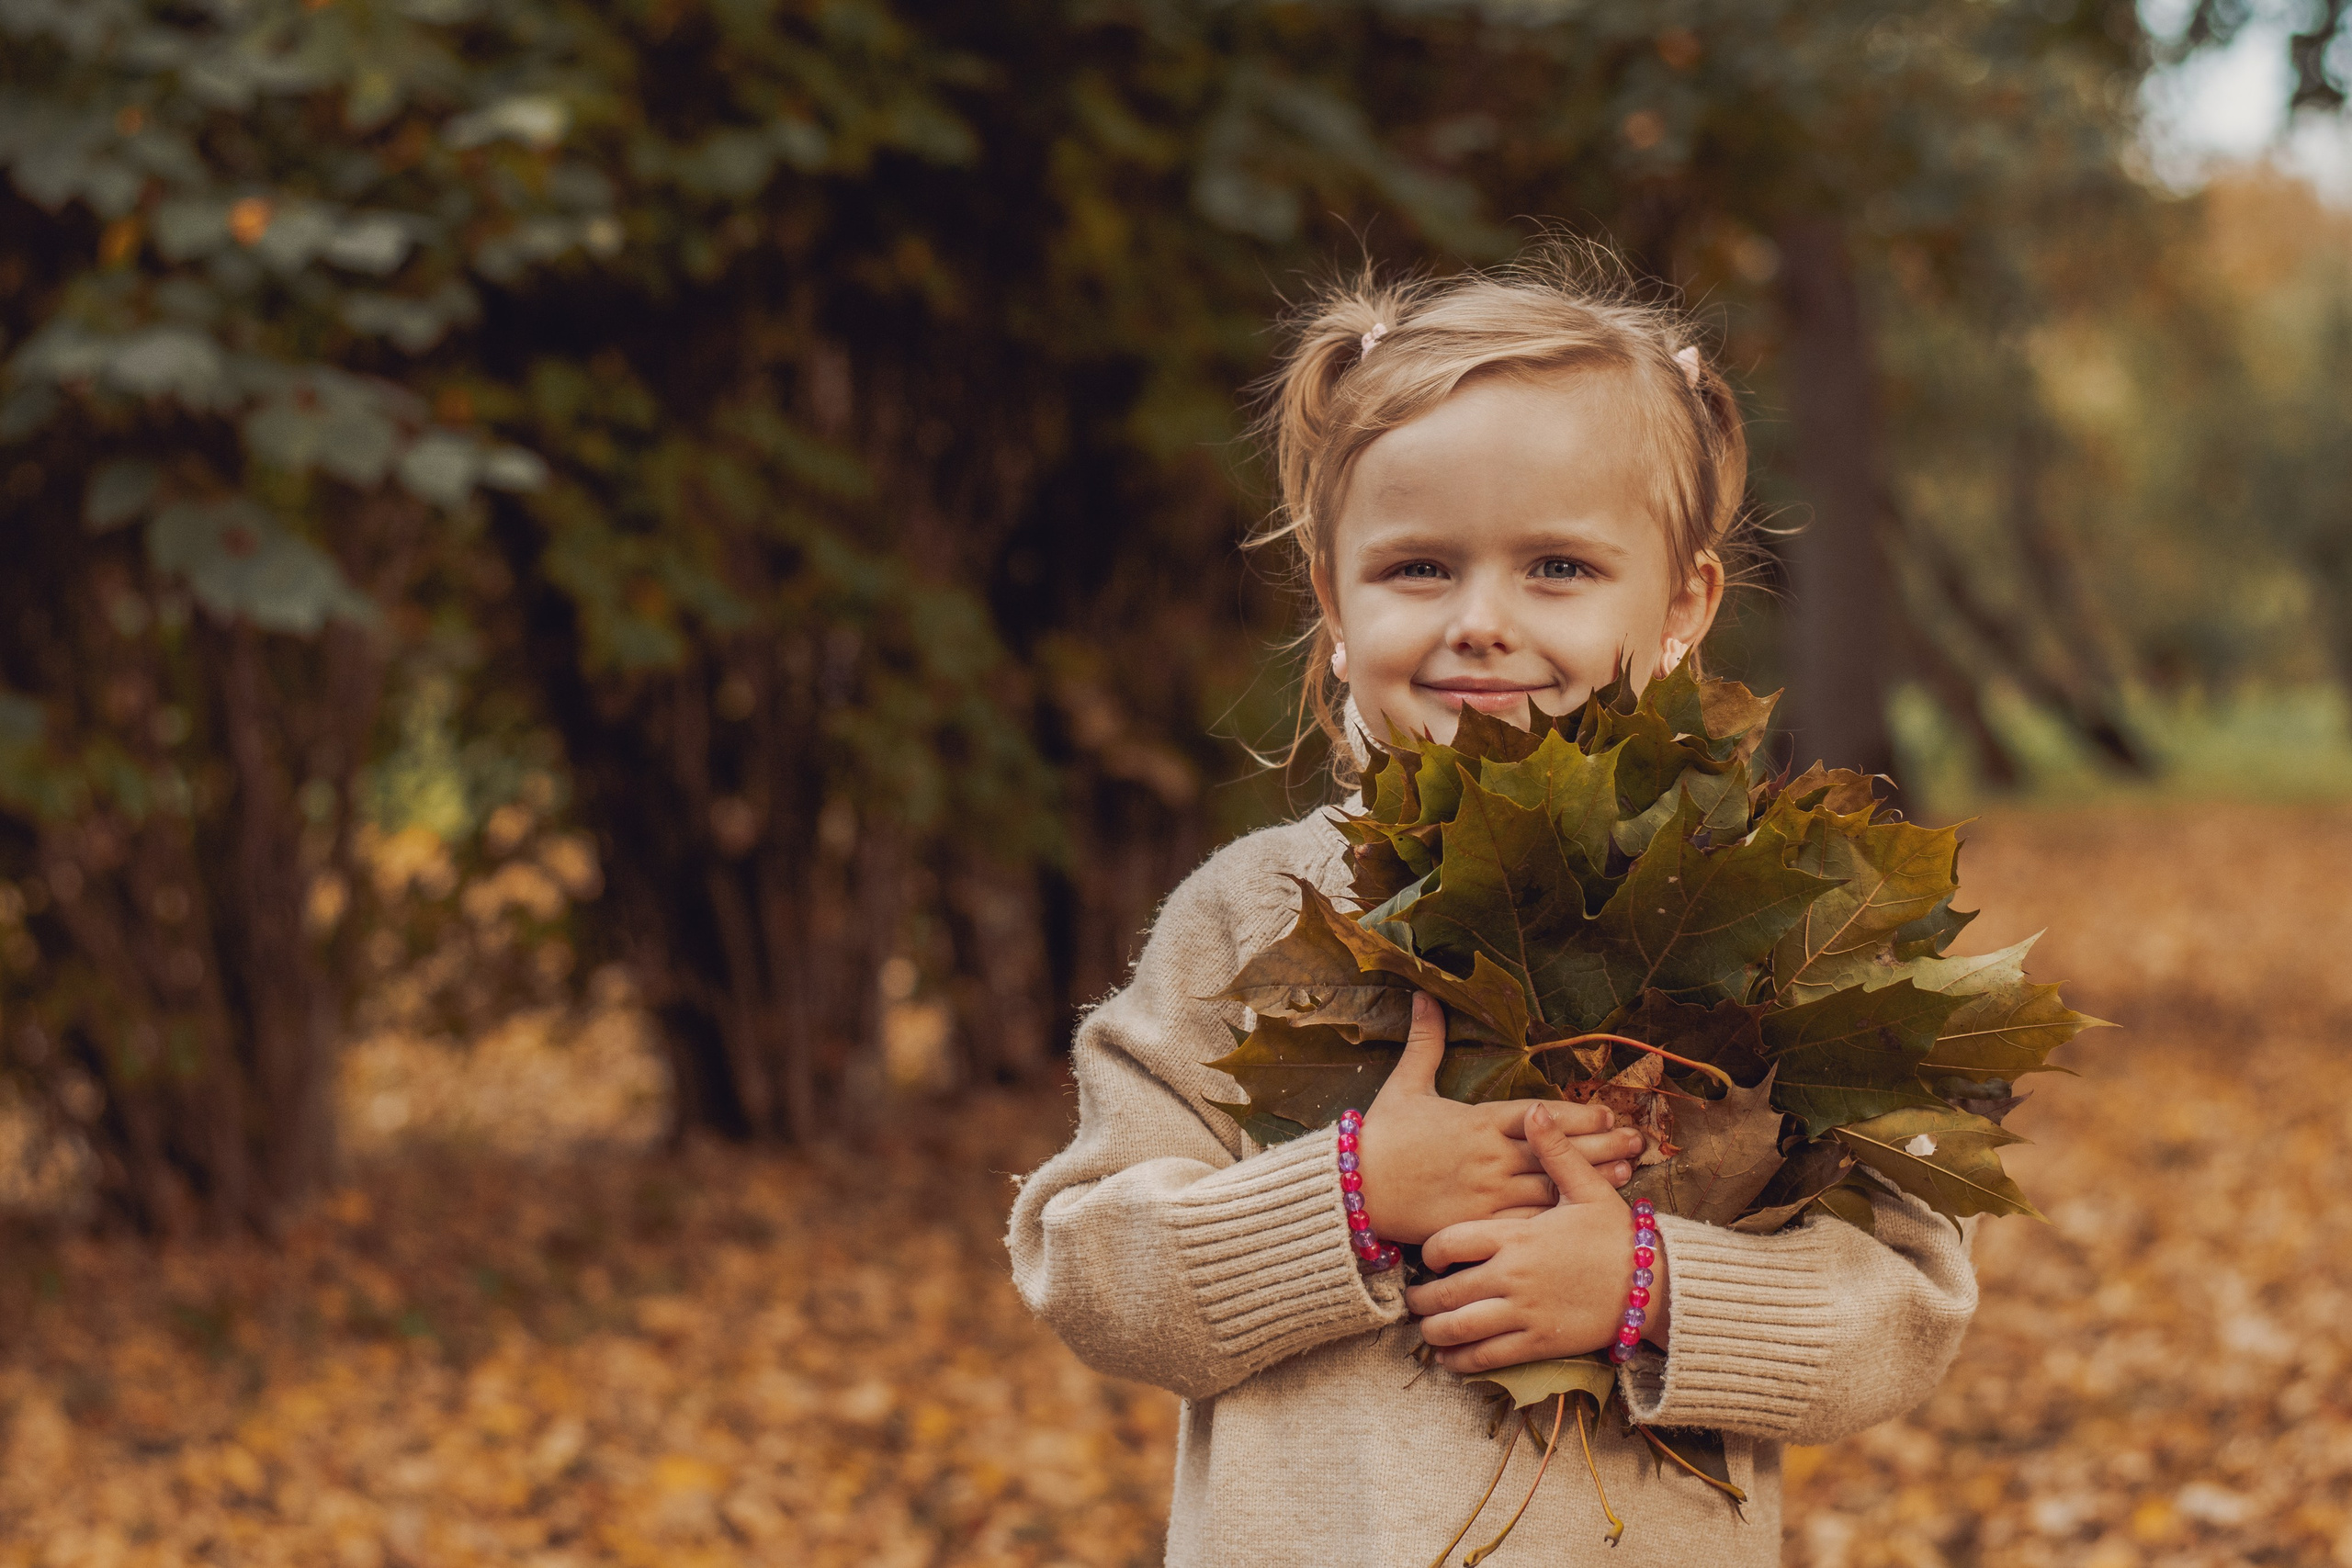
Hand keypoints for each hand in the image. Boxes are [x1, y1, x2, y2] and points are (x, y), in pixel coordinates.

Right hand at [1356, 993, 1644, 1244]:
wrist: (1354, 1189)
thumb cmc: (1380, 1137)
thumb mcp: (1404, 1084)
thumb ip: (1425, 1041)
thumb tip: (1425, 994)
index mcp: (1475, 1120)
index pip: (1535, 1115)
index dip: (1574, 1115)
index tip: (1605, 1112)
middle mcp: (1488, 1155)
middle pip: (1553, 1148)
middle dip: (1598, 1143)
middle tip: (1636, 1139)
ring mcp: (1486, 1192)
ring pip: (1549, 1184)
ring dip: (1589, 1178)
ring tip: (1626, 1173)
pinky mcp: (1478, 1222)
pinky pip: (1526, 1220)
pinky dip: (1557, 1217)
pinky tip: (1583, 1215)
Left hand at [1403, 1102, 1670, 1373]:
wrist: (1656, 1286)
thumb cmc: (1619, 1235)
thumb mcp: (1587, 1188)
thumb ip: (1554, 1151)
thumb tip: (1535, 1108)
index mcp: (1517, 1235)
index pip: (1449, 1242)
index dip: (1429, 1252)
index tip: (1428, 1258)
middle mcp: (1512, 1275)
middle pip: (1444, 1290)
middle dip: (1421, 1298)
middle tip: (1412, 1299)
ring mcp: (1523, 1313)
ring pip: (1458, 1328)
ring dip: (1434, 1332)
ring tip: (1426, 1329)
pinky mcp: (1538, 1344)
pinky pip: (1485, 1358)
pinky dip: (1459, 1362)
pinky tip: (1449, 1360)